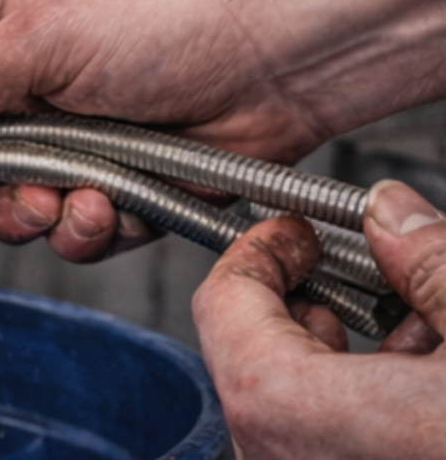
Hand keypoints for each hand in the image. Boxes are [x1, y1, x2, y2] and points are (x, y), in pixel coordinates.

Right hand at [0, 0, 445, 262]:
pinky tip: (111, 203)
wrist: (272, 67)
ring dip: (36, 214)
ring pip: (12, 207)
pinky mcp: (112, 187)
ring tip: (73, 195)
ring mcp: (67, 143)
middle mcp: (23, 92)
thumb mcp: (41, 38)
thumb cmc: (168, 22)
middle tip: (1, 179)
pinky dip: (88, 230)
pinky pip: (72, 232)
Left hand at [192, 180, 445, 458]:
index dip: (257, 255)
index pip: (224, 308)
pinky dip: (365, 401)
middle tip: (367, 271)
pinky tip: (431, 381)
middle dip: (316, 301)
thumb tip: (393, 214)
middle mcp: (283, 459)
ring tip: (424, 328)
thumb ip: (432, 264)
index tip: (293, 232)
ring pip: (297, 400)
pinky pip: (328, 440)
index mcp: (293, 409)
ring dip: (350, 352)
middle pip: (259, 352)